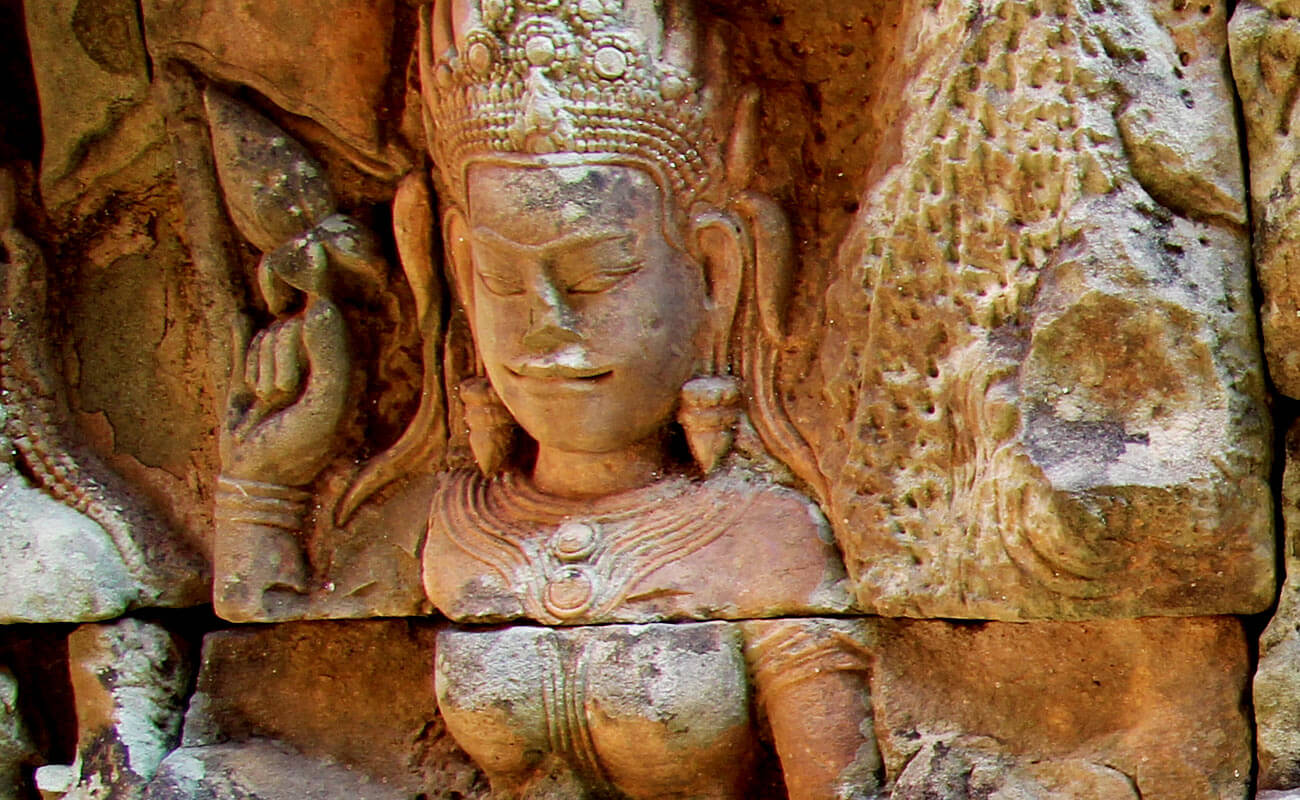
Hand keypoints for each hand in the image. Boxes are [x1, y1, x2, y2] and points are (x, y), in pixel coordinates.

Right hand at [220, 298, 349, 485]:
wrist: (262, 479)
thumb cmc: (303, 444)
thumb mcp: (327, 402)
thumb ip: (330, 355)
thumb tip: (319, 306)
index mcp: (342, 363)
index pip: (319, 317)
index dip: (300, 327)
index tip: (290, 370)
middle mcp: (315, 358)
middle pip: (286, 326)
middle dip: (277, 359)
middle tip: (282, 395)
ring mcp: (281, 362)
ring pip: (264, 335)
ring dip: (260, 368)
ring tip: (268, 399)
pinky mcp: (251, 370)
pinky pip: (242, 337)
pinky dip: (240, 336)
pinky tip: (240, 320)